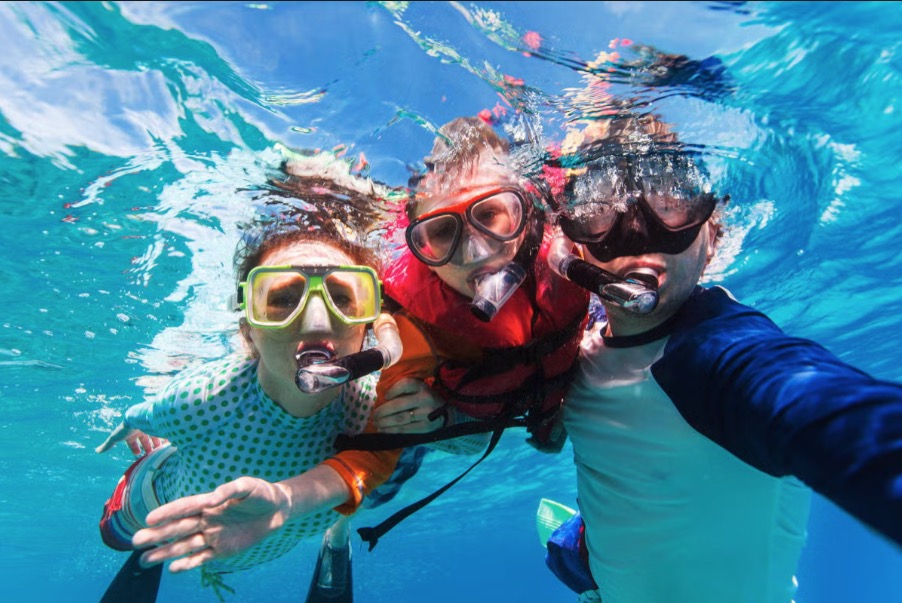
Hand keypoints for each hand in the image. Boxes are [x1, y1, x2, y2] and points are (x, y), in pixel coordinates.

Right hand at [95, 423, 166, 455]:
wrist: (139, 417)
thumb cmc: (127, 427)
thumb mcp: (115, 437)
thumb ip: (108, 444)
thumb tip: (97, 451)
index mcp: (132, 431)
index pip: (134, 441)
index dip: (136, 448)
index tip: (138, 455)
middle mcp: (142, 428)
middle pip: (145, 439)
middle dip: (148, 447)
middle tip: (151, 455)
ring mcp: (151, 426)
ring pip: (155, 436)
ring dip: (157, 445)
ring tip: (160, 453)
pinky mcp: (159, 425)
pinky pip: (164, 433)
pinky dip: (166, 439)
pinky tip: (168, 445)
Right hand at [133, 476, 290, 572]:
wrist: (277, 510)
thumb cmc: (260, 493)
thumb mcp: (247, 486)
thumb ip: (229, 490)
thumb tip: (210, 499)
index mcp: (208, 503)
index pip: (184, 508)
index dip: (167, 513)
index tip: (149, 519)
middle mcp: (206, 520)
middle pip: (177, 528)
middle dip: (157, 535)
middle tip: (135, 541)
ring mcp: (212, 536)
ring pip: (184, 545)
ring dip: (165, 552)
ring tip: (144, 560)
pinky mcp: (222, 550)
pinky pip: (202, 558)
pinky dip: (188, 564)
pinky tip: (172, 569)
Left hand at [373, 378, 446, 433]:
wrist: (446, 413)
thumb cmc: (425, 399)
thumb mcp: (418, 389)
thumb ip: (404, 391)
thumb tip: (381, 398)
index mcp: (421, 387)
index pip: (405, 384)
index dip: (393, 390)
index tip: (385, 396)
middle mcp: (424, 399)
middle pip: (398, 405)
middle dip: (382, 411)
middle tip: (374, 415)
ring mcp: (426, 414)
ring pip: (400, 419)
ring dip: (385, 422)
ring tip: (376, 424)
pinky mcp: (425, 427)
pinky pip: (405, 429)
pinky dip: (392, 430)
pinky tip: (384, 430)